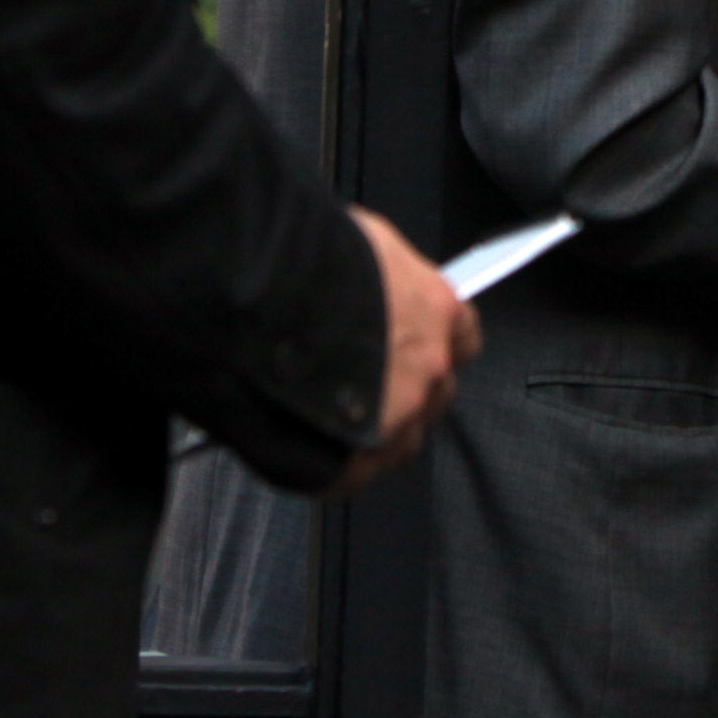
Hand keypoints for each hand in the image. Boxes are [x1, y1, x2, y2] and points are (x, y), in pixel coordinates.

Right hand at [327, 206, 478, 494]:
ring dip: (375, 429)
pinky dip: (334, 463)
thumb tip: (375, 277)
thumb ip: (383, 274)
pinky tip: (305, 440)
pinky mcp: (352, 466)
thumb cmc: (303, 266)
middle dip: (407, 388)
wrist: (254, 309)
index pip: (462, 335)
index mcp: (436, 312)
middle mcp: (427, 371)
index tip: (415, 339)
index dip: (435, 340)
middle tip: (363, 378)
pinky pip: (353, 475)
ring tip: (328, 410)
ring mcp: (394, 422)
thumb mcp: (363, 241)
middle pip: (436, 392)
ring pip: (401, 439)